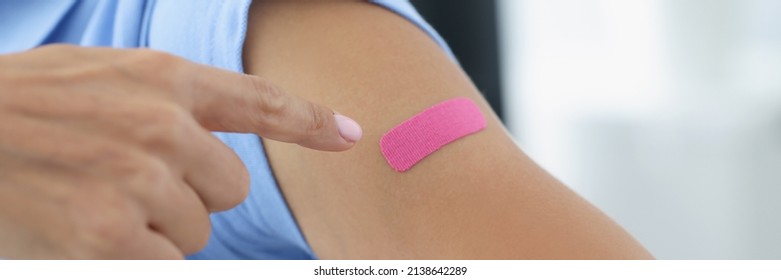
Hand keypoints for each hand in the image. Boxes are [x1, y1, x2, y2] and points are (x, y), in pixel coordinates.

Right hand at [0, 45, 361, 258]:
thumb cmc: (24, 107)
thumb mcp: (102, 78)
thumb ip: (166, 101)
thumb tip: (215, 148)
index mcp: (161, 79)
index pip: (257, 100)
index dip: (309, 120)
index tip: (350, 135)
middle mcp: (158, 125)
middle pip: (231, 187)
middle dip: (192, 195)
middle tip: (129, 183)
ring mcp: (135, 180)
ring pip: (196, 231)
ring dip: (156, 230)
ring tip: (95, 202)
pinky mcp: (106, 235)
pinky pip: (164, 263)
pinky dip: (135, 258)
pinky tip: (88, 232)